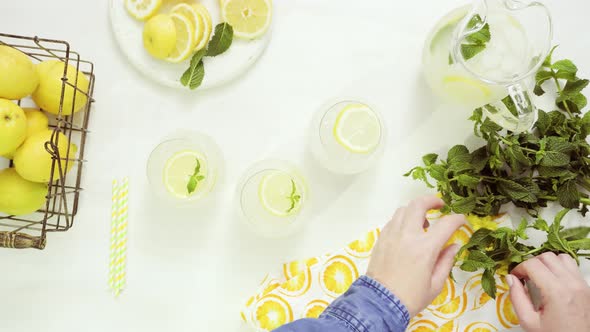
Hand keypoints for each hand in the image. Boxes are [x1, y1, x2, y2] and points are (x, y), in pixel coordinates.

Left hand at [366, 195, 465, 316]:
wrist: (381, 303)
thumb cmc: (411, 297)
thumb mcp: (436, 284)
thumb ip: (446, 261)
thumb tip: (453, 245)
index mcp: (425, 248)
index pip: (446, 224)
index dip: (457, 219)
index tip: (462, 220)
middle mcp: (407, 236)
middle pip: (418, 204)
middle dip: (431, 200)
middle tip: (439, 205)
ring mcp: (391, 235)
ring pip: (403, 210)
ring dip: (415, 210)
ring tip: (423, 222)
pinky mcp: (381, 239)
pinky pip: (392, 221)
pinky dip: (402, 220)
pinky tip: (407, 232)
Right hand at [507, 252, 589, 331]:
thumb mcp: (529, 322)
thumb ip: (517, 298)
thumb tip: (510, 279)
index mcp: (556, 292)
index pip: (533, 265)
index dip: (519, 268)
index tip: (514, 277)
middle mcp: (571, 284)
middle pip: (546, 257)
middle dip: (531, 263)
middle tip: (525, 276)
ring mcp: (581, 284)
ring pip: (561, 257)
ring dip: (547, 262)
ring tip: (539, 275)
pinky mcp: (586, 287)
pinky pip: (572, 266)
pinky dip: (560, 266)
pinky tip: (552, 278)